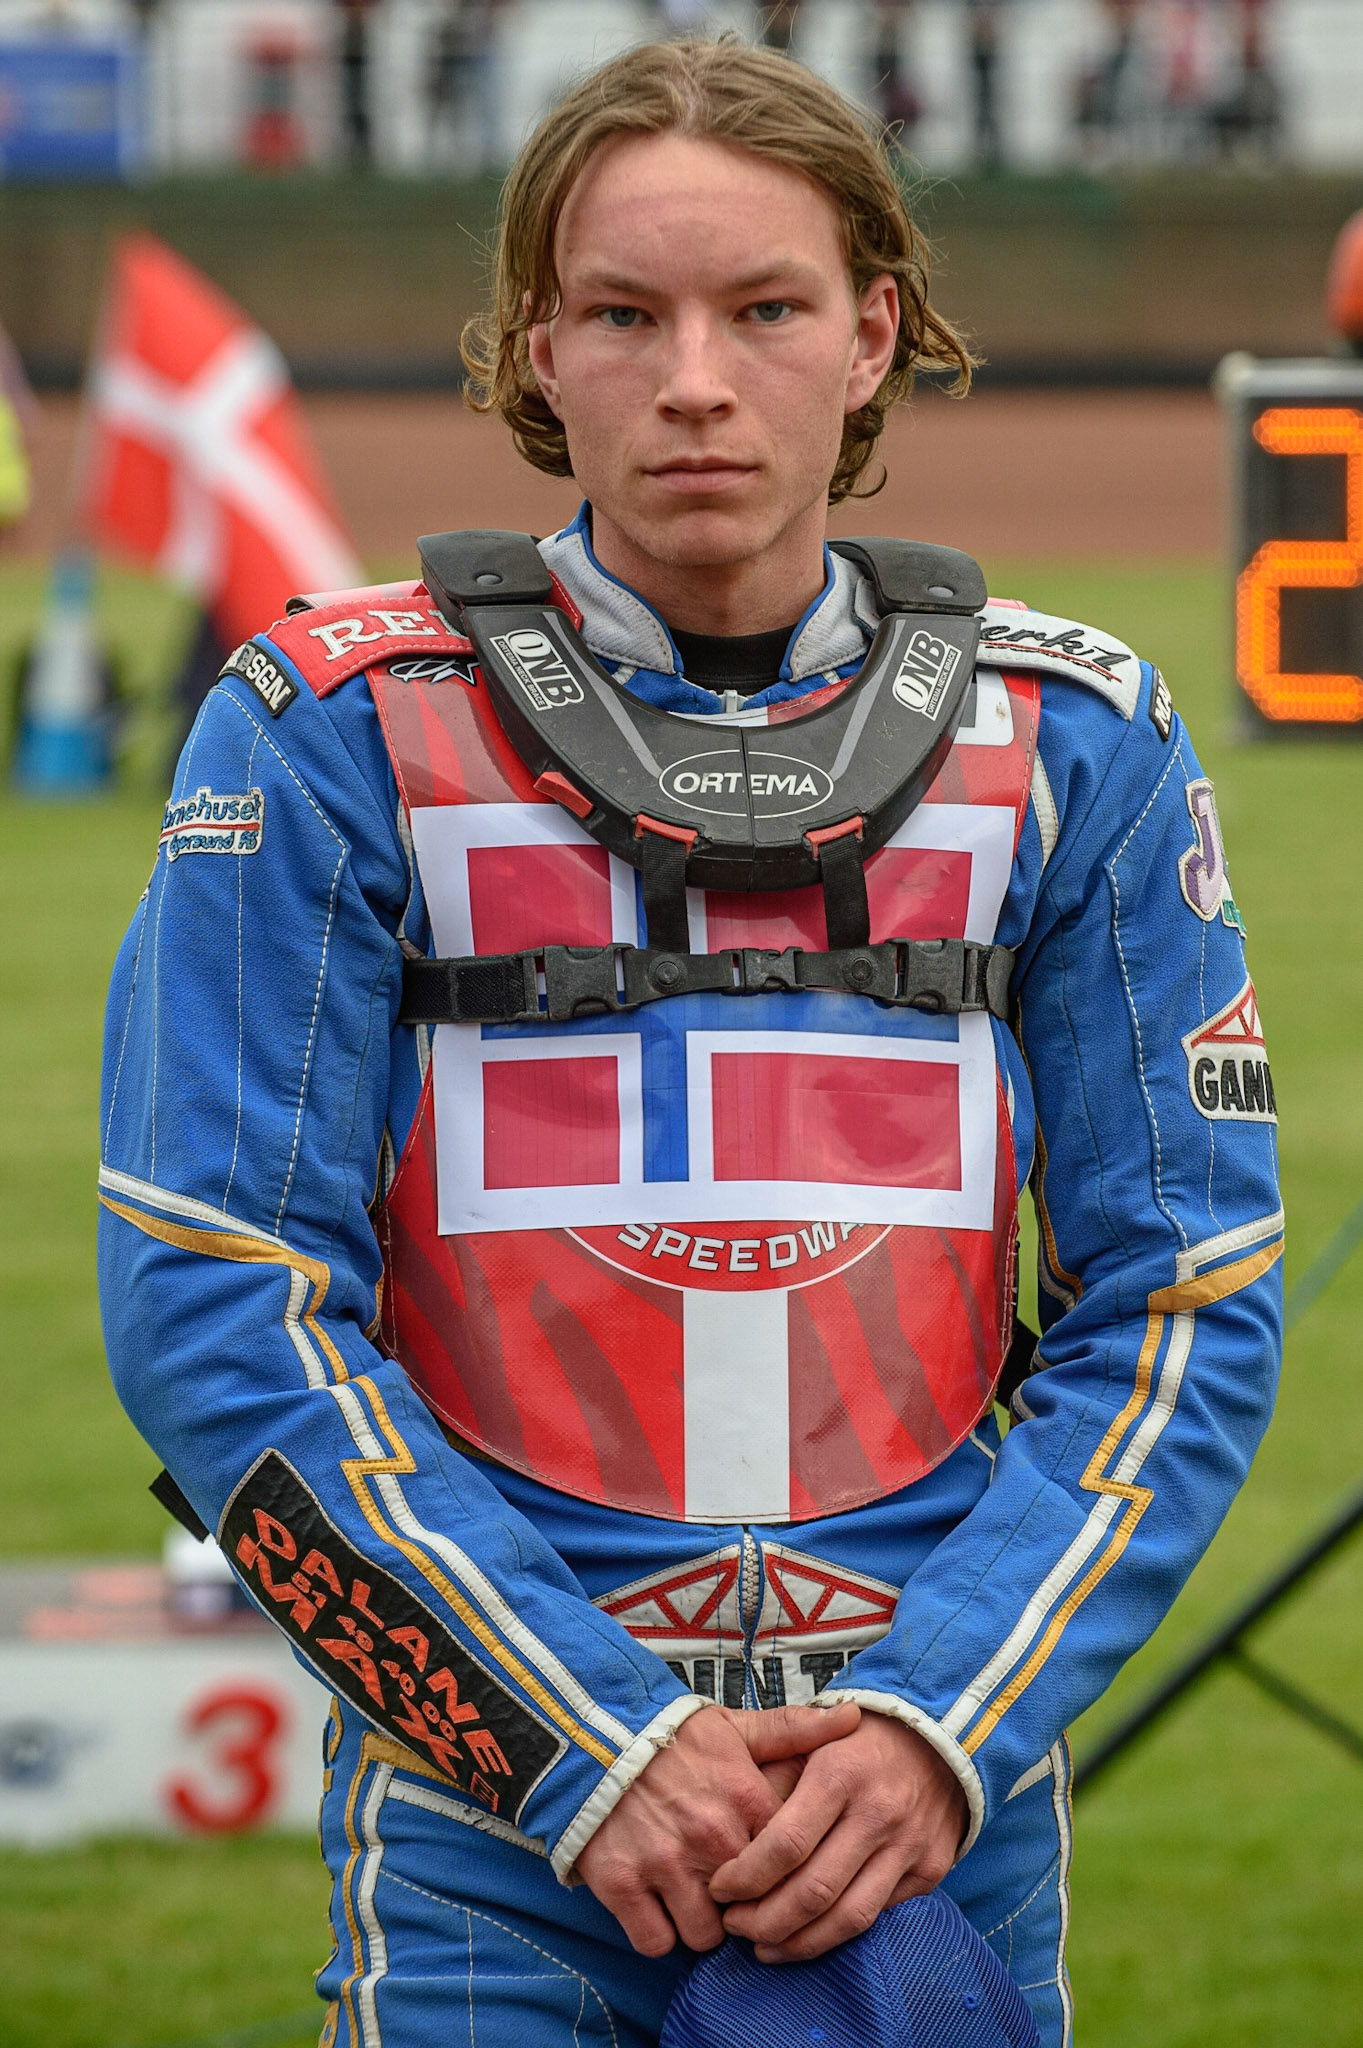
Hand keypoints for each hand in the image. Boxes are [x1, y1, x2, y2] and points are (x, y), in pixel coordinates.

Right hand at [576, 1700, 859, 1956]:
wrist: (592, 1732)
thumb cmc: (672, 1736)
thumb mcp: (736, 1726)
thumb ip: (797, 1729)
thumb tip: (858, 1716)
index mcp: (745, 1800)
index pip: (790, 1867)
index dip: (782, 1876)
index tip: (771, 1872)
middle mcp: (710, 1837)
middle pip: (752, 1912)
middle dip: (745, 1910)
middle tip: (731, 1895)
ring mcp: (664, 1864)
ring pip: (704, 1936)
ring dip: (701, 1925)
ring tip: (693, 1900)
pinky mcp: (622, 1885)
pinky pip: (655, 1943)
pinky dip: (658, 1934)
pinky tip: (659, 1909)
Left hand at [710, 1711, 967, 1962]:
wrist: (934, 1738)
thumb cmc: (856, 1741)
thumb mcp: (809, 1736)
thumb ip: (771, 1776)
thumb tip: (730, 1831)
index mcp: (840, 1774)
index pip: (785, 1845)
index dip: (746, 1877)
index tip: (720, 1887)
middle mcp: (877, 1813)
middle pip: (813, 1892)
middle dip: (764, 1920)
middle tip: (735, 1924)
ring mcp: (908, 1846)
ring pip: (847, 1918)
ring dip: (798, 1943)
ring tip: (763, 1945)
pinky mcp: (929, 1871)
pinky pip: (877, 1916)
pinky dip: (838, 1934)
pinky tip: (808, 1935)